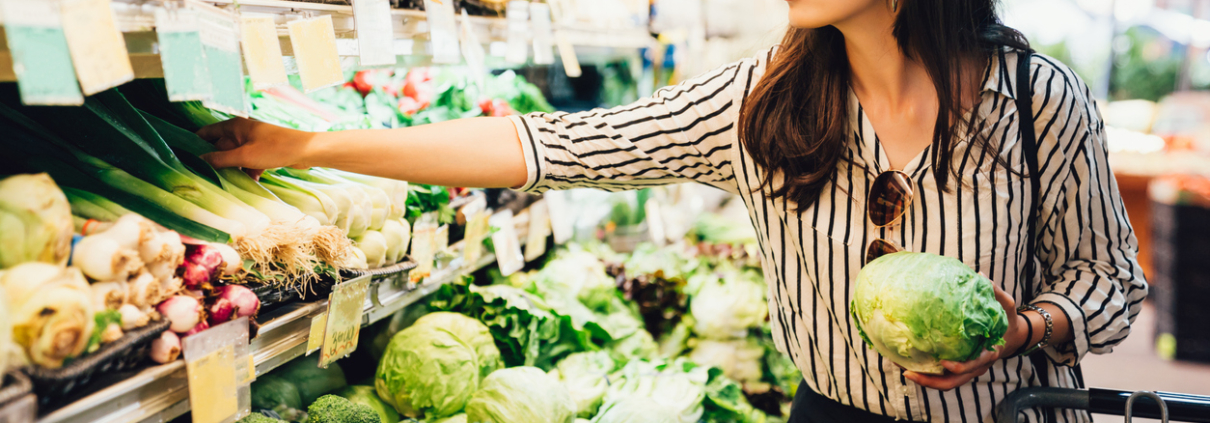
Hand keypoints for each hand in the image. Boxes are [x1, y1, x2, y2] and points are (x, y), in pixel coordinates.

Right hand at [197, 117, 318, 177]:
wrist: (306, 151)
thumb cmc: (275, 148)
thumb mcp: (244, 156)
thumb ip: (220, 159)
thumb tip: (199, 161)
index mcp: (234, 126)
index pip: (207, 133)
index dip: (195, 144)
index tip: (184, 158)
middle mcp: (241, 131)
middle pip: (220, 147)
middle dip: (215, 162)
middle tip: (203, 177)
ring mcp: (253, 142)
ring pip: (235, 157)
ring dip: (232, 170)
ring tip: (224, 184)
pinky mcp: (263, 152)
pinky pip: (249, 163)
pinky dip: (248, 172)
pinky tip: (250, 183)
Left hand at [904, 283, 1028, 390]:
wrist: (1012, 336)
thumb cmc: (1007, 320)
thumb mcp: (1007, 305)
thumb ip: (996, 292)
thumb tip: (980, 275)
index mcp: (989, 353)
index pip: (974, 366)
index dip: (959, 367)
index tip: (944, 362)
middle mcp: (977, 366)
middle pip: (953, 382)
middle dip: (931, 382)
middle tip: (908, 373)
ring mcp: (968, 370)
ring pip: (946, 383)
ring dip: (925, 381)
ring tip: (903, 371)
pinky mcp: (960, 369)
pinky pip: (943, 377)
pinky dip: (928, 374)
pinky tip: (908, 365)